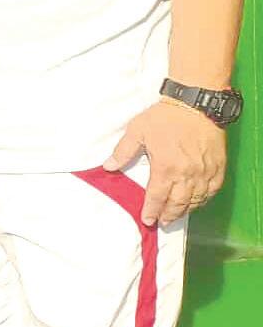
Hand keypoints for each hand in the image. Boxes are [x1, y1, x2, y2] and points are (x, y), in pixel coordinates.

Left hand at [105, 98, 226, 225]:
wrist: (196, 104)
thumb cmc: (165, 117)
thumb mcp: (137, 131)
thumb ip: (123, 151)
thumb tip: (108, 166)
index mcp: (166, 168)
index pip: (157, 197)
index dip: (151, 210)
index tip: (147, 219)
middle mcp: (187, 174)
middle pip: (178, 203)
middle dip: (169, 215)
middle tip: (162, 222)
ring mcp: (205, 172)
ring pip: (196, 200)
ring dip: (186, 210)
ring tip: (177, 215)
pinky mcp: (218, 167)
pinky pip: (212, 190)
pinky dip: (204, 199)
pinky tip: (197, 202)